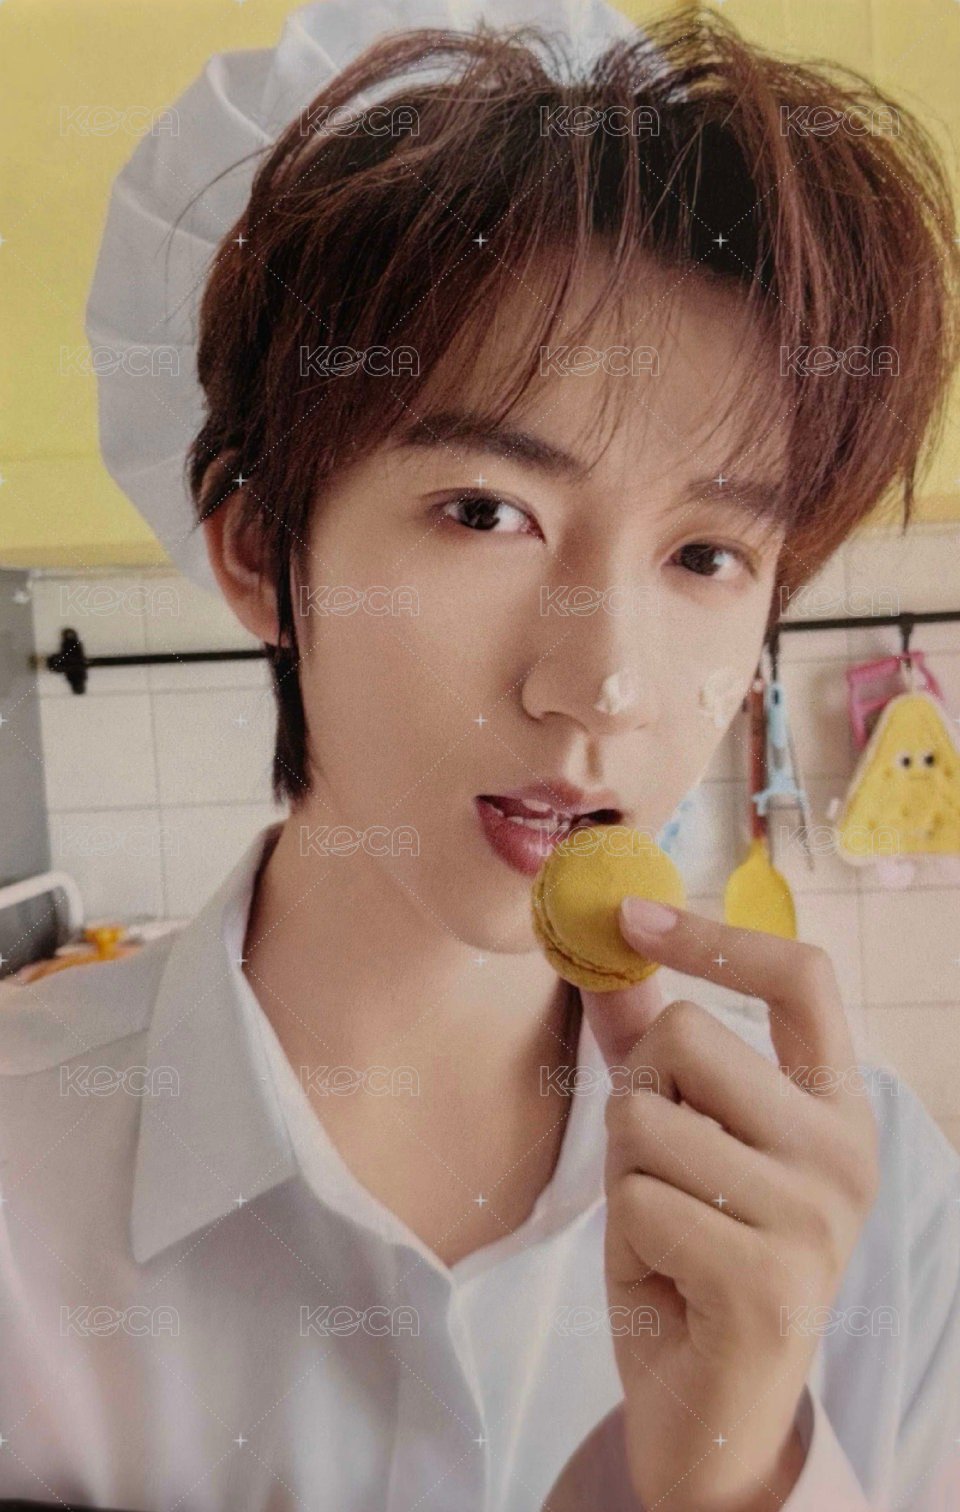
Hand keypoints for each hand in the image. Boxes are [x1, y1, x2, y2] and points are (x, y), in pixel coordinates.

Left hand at [579, 898, 879, 1511]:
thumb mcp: (677, 1140)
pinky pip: (640, 1200)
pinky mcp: (767, 1282)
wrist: (711, 1411)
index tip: (633, 915)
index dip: (715, 933)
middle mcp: (845, 1154)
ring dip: (625, 1173)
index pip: (803, 977)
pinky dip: (629, 1235)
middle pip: (689, 1034)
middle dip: (637, 1094)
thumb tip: (605, 951)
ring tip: (665, 1225)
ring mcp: (815, 1220)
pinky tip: (669, 1277)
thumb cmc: (692, 1259)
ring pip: (647, 1117)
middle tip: (658, 1168)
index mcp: (836, 1107)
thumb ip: (649, 1048)